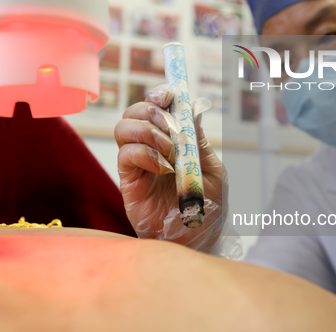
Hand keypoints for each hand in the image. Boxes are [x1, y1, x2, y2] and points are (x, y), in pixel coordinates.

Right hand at [115, 84, 226, 251]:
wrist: (198, 242)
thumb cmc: (208, 209)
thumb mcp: (212, 171)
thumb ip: (199, 141)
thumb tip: (194, 108)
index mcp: (174, 141)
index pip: (157, 107)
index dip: (160, 94)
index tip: (170, 94)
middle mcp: (152, 148)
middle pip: (135, 111)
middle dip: (152, 110)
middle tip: (172, 126)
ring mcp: (139, 164)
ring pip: (123, 128)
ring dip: (148, 132)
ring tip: (170, 152)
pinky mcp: (129, 181)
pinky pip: (125, 154)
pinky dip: (145, 153)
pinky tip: (164, 168)